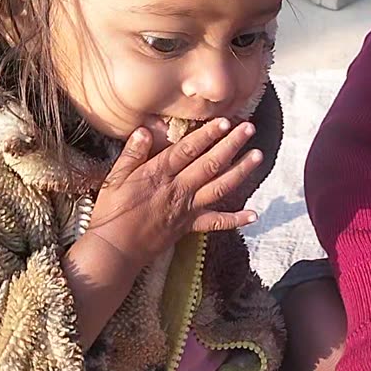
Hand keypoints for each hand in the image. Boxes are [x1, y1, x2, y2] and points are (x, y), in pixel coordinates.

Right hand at [88, 118, 262, 267]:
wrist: (116, 248)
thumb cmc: (112, 211)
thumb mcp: (115, 178)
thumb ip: (132, 154)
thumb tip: (144, 130)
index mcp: (159, 174)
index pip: (187, 150)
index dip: (206, 135)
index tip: (224, 121)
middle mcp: (178, 189)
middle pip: (209, 164)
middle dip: (231, 145)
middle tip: (249, 128)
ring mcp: (187, 208)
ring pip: (219, 188)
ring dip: (240, 172)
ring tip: (257, 156)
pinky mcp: (190, 226)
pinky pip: (216, 223)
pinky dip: (236, 219)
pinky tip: (254, 214)